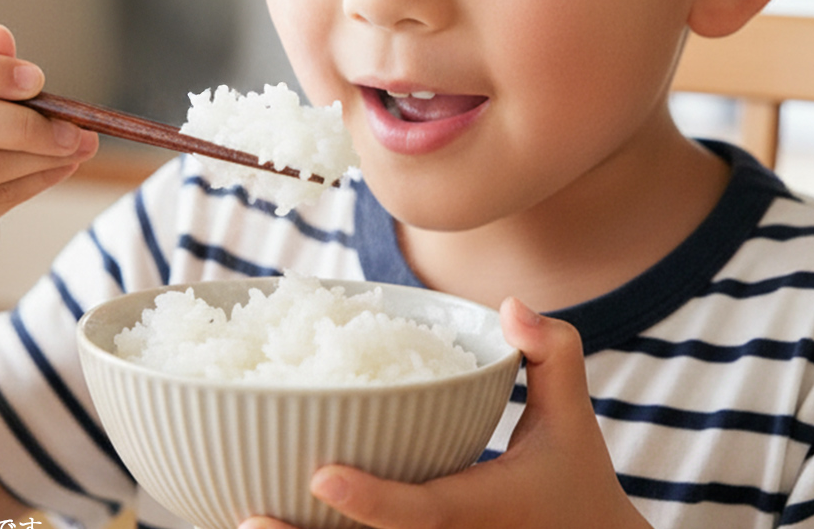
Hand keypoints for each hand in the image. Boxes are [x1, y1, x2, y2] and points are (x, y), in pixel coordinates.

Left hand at [239, 298, 649, 528]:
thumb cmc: (574, 479)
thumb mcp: (571, 415)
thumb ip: (552, 352)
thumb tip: (511, 306)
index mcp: (476, 509)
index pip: (420, 512)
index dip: (371, 500)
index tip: (320, 474)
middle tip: (247, 516)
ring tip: (240, 519)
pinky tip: (274, 521)